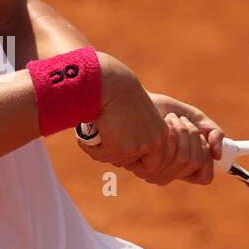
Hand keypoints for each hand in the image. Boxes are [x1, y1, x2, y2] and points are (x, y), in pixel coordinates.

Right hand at [76, 54, 172, 174]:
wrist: (111, 83)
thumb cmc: (120, 93)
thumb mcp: (136, 114)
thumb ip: (136, 132)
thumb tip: (127, 154)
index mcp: (162, 132)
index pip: (153, 161)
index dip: (135, 158)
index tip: (120, 148)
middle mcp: (154, 142)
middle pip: (134, 164)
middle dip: (118, 157)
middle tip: (106, 142)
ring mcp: (138, 147)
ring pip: (117, 161)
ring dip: (104, 151)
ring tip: (97, 133)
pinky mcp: (120, 149)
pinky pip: (101, 156)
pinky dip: (92, 148)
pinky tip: (87, 134)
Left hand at [126, 112, 214, 185]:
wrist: (140, 101)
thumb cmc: (165, 111)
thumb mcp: (195, 119)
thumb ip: (213, 133)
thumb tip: (218, 155)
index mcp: (181, 169)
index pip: (204, 177)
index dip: (207, 157)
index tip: (201, 137)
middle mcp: (167, 175)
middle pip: (196, 164)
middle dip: (195, 137)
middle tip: (182, 121)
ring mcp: (154, 173)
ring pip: (186, 160)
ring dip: (185, 132)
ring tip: (172, 119)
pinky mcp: (142, 165)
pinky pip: (171, 156)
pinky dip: (174, 134)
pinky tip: (164, 123)